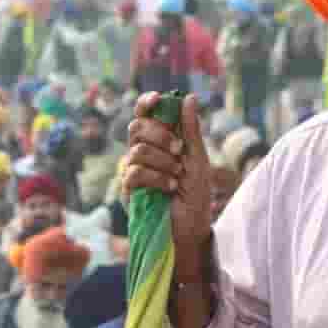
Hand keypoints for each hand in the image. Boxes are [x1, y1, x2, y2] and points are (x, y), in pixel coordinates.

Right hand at [124, 93, 212, 279]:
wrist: (192, 228)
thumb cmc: (196, 196)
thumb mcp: (198, 160)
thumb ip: (191, 130)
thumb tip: (189, 98)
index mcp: (159, 141)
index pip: (145, 115)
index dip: (147, 103)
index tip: (157, 99)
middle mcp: (142, 152)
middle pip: (137, 127)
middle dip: (160, 135)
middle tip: (178, 149)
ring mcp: (133, 170)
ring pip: (137, 150)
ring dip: (163, 162)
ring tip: (177, 177)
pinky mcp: (128, 191)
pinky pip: (134, 173)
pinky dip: (156, 178)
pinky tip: (170, 188)